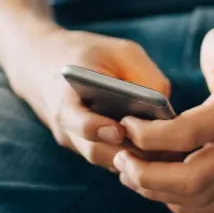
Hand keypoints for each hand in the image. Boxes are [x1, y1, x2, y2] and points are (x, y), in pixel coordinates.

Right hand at [8, 28, 170, 169]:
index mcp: (65, 98)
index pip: (77, 123)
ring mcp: (75, 143)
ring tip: (170, 153)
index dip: (97, 129)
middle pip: (97, 151)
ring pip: (108, 162)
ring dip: (137, 160)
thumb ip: (143, 75)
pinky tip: (164, 152)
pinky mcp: (88, 149)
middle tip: (162, 149)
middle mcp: (66, 127)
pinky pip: (113, 160)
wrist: (43, 63)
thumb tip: (167, 108)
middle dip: (130, 151)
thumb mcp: (118, 51)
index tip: (120, 130)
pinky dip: (135, 159)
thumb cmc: (88, 54)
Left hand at [118, 28, 213, 212]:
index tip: (125, 123)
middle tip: (120, 159)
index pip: (189, 134)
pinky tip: (153, 182)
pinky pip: (205, 205)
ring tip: (128, 172)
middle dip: (147, 174)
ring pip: (196, 197)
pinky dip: (173, 200)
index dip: (150, 135)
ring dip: (155, 191)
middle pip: (192, 178)